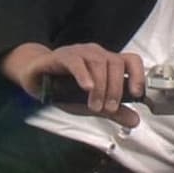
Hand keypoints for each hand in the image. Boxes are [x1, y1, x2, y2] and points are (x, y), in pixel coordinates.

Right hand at [3, 43, 145, 127]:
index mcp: (107, 63)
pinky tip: (86, 88)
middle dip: (115, 88)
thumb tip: (136, 120)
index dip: (138, 75)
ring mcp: (80, 52)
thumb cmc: (64, 88)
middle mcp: (96, 54)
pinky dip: (84, 75)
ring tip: (95, 106)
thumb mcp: (92, 104)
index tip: (137, 94)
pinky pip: (76, 61)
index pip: (131, 61)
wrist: (35, 78)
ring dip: (100, 86)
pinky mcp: (62, 56)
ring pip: (98, 62)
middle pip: (116, 63)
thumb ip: (114, 111)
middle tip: (109, 108)